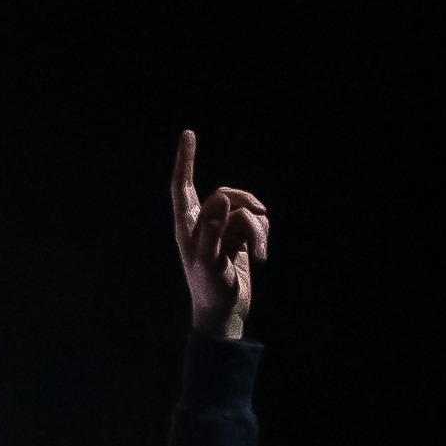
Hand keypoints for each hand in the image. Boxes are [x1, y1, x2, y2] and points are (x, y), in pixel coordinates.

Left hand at [171, 131, 268, 337]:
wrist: (225, 312)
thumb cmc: (209, 289)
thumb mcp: (208, 261)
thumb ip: (212, 229)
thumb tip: (222, 200)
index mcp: (187, 226)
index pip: (183, 186)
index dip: (186, 160)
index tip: (189, 134)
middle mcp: (203, 224)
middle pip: (225, 194)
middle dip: (245, 202)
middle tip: (261, 213)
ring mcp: (223, 230)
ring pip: (245, 211)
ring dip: (257, 230)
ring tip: (260, 254)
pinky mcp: (240, 239)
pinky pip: (256, 223)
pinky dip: (262, 236)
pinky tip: (261, 255)